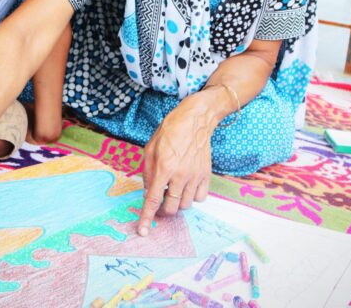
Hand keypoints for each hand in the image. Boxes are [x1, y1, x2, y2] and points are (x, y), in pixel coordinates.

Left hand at [136, 91, 218, 235]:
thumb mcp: (150, 149)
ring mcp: (195, 176)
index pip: (153, 200)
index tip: (143, 231)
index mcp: (163, 168)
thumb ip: (148, 173)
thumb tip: (148, 193)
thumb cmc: (170, 131)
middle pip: (171, 208)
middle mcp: (180, 175)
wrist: (196, 120)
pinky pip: (200, 198)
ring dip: (177, 202)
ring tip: (174, 188)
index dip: (147, 217)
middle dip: (163, 209)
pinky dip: (192, 197)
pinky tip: (187, 186)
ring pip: (185, 205)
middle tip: (160, 199)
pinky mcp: (206, 175)